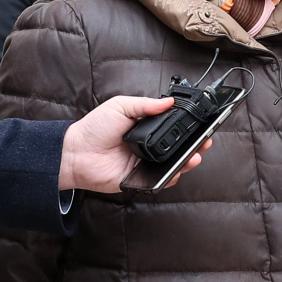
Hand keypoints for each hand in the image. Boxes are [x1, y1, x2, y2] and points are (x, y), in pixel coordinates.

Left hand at [59, 96, 211, 193]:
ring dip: (186, 161)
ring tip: (194, 156)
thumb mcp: (121, 106)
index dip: (188, 127)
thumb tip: (169, 101)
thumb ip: (146, 105)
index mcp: (145, 127)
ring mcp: (145, 163)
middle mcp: (148, 146)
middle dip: (194, 145)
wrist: (76, 152)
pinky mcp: (140, 179)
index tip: (201, 124)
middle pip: (178, 147)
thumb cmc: (94, 128)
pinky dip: (170, 176)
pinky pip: (160, 179)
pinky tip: (176, 170)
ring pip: (173, 165)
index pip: (172, 127)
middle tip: (204, 142)